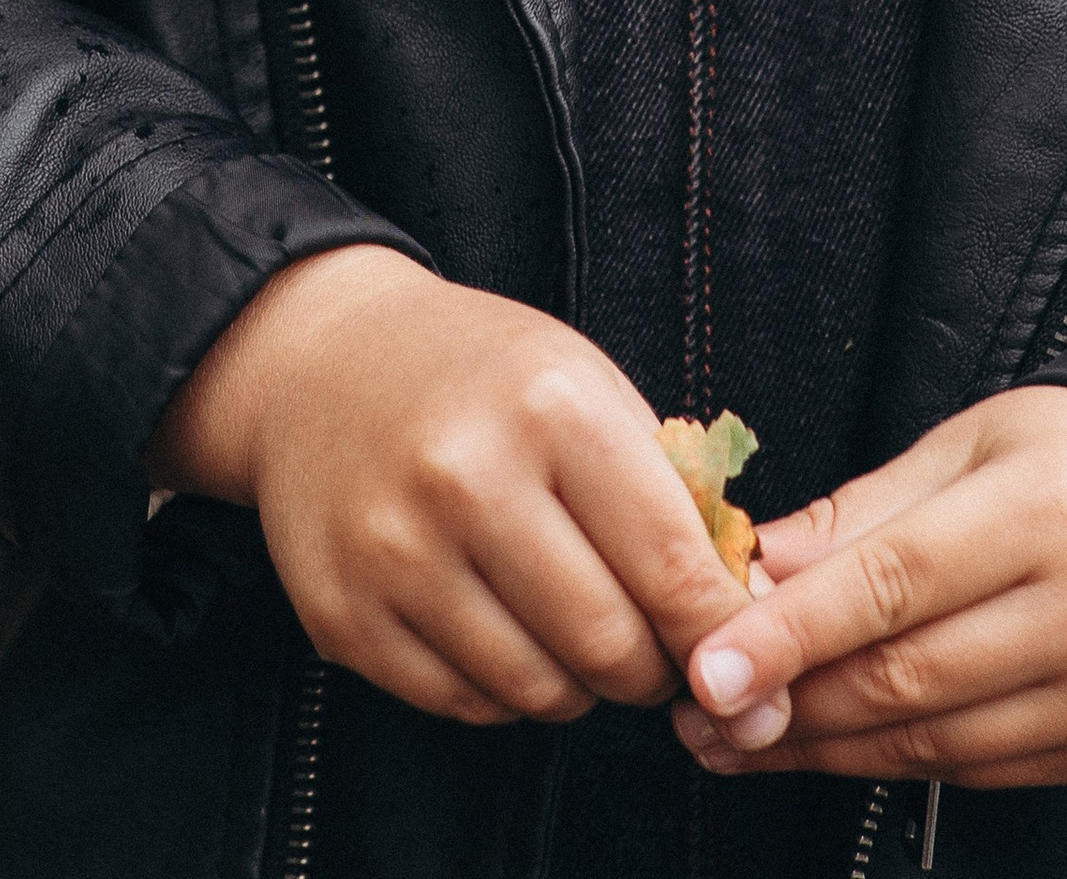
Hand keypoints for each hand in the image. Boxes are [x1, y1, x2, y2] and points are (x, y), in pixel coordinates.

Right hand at [148, 245, 749, 727]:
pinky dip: (505, 689)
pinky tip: (504, 631)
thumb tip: (744, 616)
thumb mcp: (584, 384)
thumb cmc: (481, 374)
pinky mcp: (347, 617)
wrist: (323, 360)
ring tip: (576, 633)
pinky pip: (465, 706)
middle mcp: (467, 480)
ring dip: (580, 685)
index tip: (740, 656)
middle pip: (609, 645)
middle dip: (652, 667)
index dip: (720, 629)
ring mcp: (396, 554)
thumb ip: (665, 491)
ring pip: (540, 692)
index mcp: (548, 409)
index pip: (671, 566)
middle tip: (655, 651)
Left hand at [673, 386, 1066, 790]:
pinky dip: (890, 759)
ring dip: (822, 747)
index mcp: (1046, 512)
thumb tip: (756, 564)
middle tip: (699, 710)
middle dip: (787, 702)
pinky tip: (830, 742)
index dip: (792, 633)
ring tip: (739, 736)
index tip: (707, 666)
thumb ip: (861, 511)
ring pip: (930, 741)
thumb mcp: (972, 441)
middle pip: (905, 677)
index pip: (894, 585)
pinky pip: (972, 771)